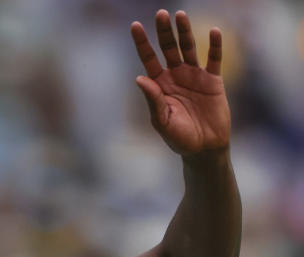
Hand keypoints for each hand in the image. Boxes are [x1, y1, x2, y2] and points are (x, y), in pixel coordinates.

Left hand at [131, 10, 229, 155]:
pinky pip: (214, 59)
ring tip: (181, 15)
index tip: (135, 25)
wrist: (203, 149)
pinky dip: (215, 46)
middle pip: (168, 48)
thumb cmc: (179, 138)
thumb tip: (139, 78)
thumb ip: (152, 100)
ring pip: (189, 48)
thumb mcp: (162, 121)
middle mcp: (175, 76)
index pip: (149, 59)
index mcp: (159, 85)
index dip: (142, 43)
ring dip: (185, 32)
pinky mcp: (213, 81)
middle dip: (164, 32)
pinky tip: (214, 31)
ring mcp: (194, 76)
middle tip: (161, 14)